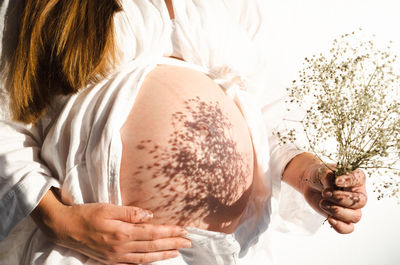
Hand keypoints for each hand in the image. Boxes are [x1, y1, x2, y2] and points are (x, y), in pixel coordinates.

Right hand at [31, 189, 190, 263]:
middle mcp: (121, 248)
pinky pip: (133, 264)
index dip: (170, 232)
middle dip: (172, 244)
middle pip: (153, 246)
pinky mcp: (110, 261)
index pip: (153, 232)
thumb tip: (150, 216)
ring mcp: (116, 257)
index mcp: (122, 233)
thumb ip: (130, 213)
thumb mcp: (108, 208)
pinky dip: (147, 262)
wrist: (64, 228)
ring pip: (146, 258)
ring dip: (163, 254)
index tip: (184, 230)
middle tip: (188, 242)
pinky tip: (155, 260)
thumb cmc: (86, 214)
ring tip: (177, 252)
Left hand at [303, 164, 367, 233]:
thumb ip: (329, 177)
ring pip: (355, 216)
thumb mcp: (323, 171)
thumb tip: (333, 184)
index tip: (336, 181)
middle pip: (360, 202)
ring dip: (338, 211)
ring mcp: (352, 208)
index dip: (349, 181)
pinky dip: (340, 227)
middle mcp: (358, 195)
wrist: (311, 185)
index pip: (358, 179)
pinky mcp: (342, 218)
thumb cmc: (321, 176)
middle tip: (325, 193)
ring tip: (322, 203)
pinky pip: (348, 228)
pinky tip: (330, 219)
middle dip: (341, 199)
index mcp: (357, 179)